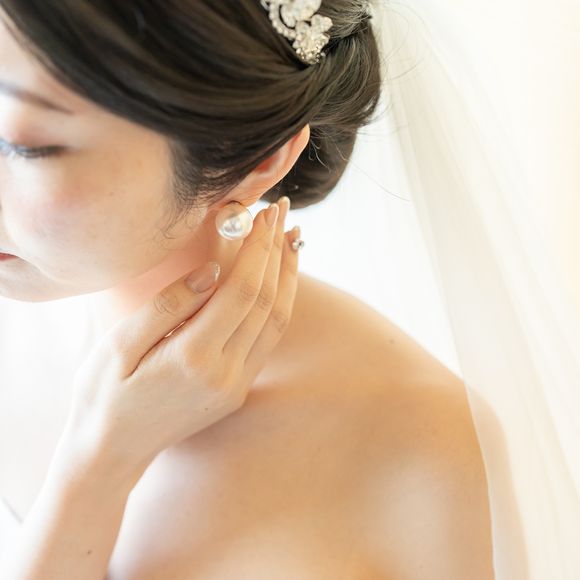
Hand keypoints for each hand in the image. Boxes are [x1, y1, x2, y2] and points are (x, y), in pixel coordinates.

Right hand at [65, 199, 297, 473]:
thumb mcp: (119, 345)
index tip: (265, 214)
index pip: (242, 289)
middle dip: (277, 253)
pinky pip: (268, 338)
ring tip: (290, 240)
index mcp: (194, 357)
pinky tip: (277, 281)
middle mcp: (226, 373)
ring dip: (286, 277)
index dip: (258, 248)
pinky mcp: (237, 390)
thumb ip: (168, 305)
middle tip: (281, 214)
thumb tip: (212, 271)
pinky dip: (278, 303)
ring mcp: (236, 385)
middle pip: (267, 301)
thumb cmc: (103, 394)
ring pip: (277, 321)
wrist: (110, 452)